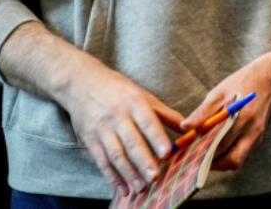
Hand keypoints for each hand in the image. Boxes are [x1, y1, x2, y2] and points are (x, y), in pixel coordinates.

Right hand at [59, 57, 183, 196]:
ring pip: (116, 154)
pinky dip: (112, 176)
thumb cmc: (119, 90)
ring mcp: (102, 128)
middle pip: (131, 141)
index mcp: (134, 102)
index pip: (147, 121)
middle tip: (155, 177)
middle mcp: (117, 116)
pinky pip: (101, 161)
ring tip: (141, 187)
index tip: (166, 153)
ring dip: (128, 172)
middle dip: (143, 161)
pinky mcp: (90, 139)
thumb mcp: (143, 95)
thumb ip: (164, 113)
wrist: (82, 83)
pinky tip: (122, 188)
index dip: (157, 138)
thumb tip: (188, 127)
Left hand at [181, 57, 270, 170]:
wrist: (270, 79)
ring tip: (203, 153)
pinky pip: (241, 153)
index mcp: (242, 118)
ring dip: (220, 161)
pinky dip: (227, 154)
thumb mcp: (219, 92)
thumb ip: (202, 112)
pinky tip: (215, 145)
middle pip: (231, 160)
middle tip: (193, 158)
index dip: (201, 153)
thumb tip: (185, 127)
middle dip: (210, 163)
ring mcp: (257, 137)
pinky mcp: (258, 138)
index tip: (186, 155)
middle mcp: (252, 131)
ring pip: (236, 161)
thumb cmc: (242, 83)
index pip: (219, 145)